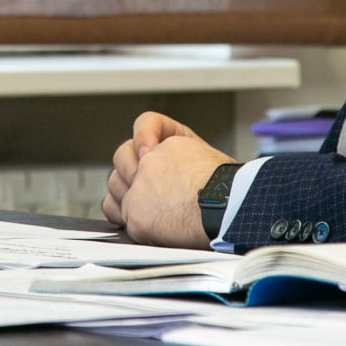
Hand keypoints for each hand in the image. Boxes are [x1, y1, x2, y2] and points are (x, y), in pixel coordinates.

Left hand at [100, 111, 235, 247]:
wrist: (230, 212)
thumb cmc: (231, 192)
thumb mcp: (209, 158)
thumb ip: (180, 158)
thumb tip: (159, 167)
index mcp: (174, 142)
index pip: (146, 124)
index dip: (143, 137)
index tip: (147, 151)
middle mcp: (151, 161)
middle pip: (122, 156)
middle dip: (132, 170)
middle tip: (154, 186)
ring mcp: (140, 188)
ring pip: (115, 184)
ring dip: (126, 193)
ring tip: (152, 205)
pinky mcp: (135, 216)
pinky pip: (115, 212)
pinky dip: (128, 216)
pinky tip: (147, 221)